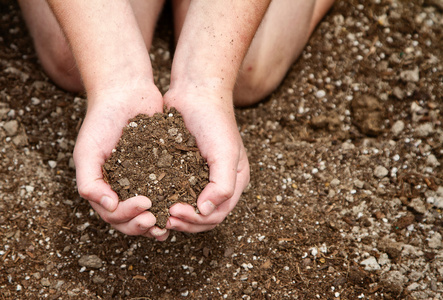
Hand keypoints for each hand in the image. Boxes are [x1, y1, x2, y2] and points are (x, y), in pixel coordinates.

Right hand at [73, 84, 169, 239]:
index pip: (113, 215)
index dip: (128, 217)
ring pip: (148, 210)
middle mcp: (122, 188)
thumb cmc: (101, 122)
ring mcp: (141, 180)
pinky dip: (170, 202)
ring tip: (169, 222)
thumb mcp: (87, 152)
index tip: (145, 204)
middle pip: (130, 219)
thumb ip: (89, 182)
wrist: (125, 93)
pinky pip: (165, 191)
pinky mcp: (160, 169)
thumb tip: (109, 207)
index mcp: (103, 188)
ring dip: (157, 220)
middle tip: (156, 220)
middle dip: (142, 224)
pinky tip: (182, 205)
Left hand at [163, 88, 249, 231]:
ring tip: (155, 214)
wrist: (195, 92)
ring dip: (172, 214)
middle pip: (202, 216)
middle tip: (163, 219)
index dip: (196, 220)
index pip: (217, 215)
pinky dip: (164, 199)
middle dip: (184, 221)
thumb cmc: (214, 121)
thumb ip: (223, 185)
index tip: (174, 213)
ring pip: (187, 206)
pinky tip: (149, 200)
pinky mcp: (182, 168)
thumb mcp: (225, 153)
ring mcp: (199, 176)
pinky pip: (174, 190)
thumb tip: (205, 211)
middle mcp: (218, 182)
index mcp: (234, 182)